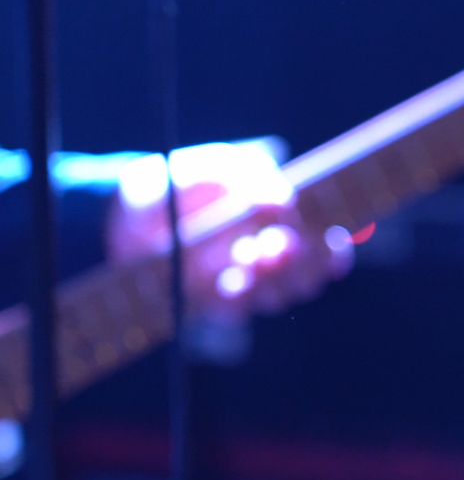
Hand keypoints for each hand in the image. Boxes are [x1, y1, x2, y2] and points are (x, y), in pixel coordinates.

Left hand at [106, 141, 354, 319]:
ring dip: (271, 282)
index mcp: (274, 214)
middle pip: (311, 273)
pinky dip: (239, 301)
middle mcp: (266, 249)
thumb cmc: (167, 182)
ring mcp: (241, 278)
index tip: (325, 241)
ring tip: (246, 263)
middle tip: (274, 249)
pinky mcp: (213, 301)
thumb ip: (241, 176)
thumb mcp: (201, 168)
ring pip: (280, 294)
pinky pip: (238, 312)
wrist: (116, 215)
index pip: (323, 236)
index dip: (332, 246)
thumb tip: (285, 198)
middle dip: (301, 264)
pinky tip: (229, 285)